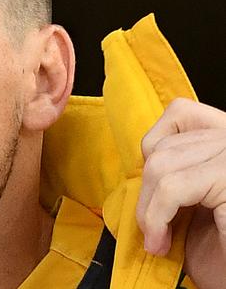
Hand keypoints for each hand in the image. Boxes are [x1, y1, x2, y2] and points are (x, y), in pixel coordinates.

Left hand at [137, 98, 225, 288]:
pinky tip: (162, 242)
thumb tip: (139, 161)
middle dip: (147, 190)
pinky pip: (172, 188)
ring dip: (149, 209)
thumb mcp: (193, 195)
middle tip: (151, 229)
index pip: (182, 112)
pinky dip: (156, 217)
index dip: (156, 148)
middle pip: (165, 146)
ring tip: (157, 239)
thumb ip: (177, 168)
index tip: (156, 189)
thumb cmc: (220, 246)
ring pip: (162, 164)